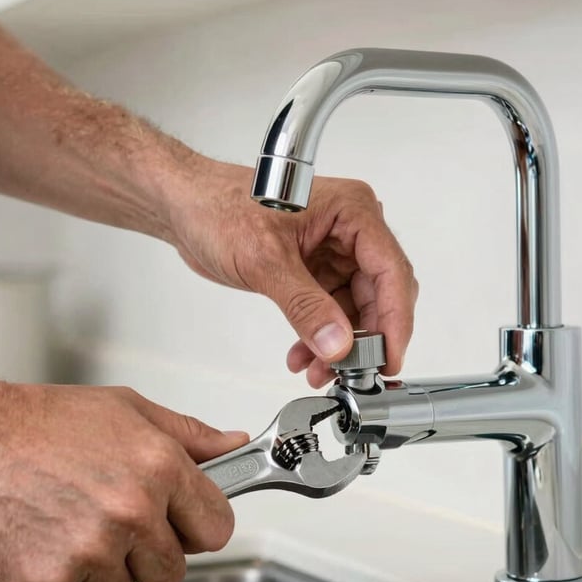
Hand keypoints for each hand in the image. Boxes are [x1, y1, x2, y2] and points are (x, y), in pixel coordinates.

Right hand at [0, 381, 245, 581]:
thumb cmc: (40, 420)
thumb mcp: (127, 409)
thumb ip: (189, 435)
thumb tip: (233, 446)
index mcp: (159, 468)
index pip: (217, 529)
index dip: (197, 527)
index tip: (179, 523)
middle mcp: (130, 512)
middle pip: (172, 572)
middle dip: (147, 554)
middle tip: (113, 522)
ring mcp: (89, 551)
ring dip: (102, 573)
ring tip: (72, 527)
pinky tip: (46, 544)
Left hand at [169, 159, 417, 386]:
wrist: (185, 208)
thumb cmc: (218, 208)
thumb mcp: (265, 261)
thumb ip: (304, 306)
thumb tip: (338, 344)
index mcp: (350, 211)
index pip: (390, 271)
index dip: (395, 321)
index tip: (389, 359)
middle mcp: (349, 229)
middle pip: (378, 294)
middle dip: (365, 338)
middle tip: (352, 373)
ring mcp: (332, 250)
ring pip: (354, 308)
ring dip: (340, 343)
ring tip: (319, 371)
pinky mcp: (314, 269)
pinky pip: (330, 310)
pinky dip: (320, 335)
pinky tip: (304, 355)